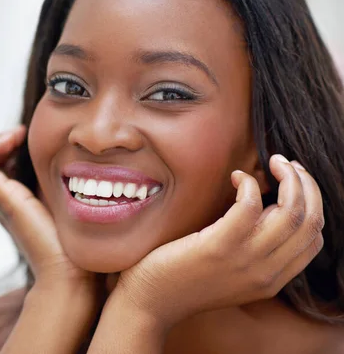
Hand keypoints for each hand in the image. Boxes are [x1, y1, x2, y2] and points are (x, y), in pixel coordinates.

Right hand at [0, 125, 99, 294]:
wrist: (73, 274)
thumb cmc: (83, 246)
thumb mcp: (79, 205)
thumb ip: (78, 188)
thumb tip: (97, 164)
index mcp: (25, 204)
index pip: (8, 170)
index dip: (17, 148)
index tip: (38, 136)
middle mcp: (9, 204)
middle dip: (8, 143)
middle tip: (28, 132)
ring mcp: (3, 203)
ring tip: (21, 133)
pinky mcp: (3, 202)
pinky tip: (17, 138)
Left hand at [114, 155, 323, 330]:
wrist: (151, 302)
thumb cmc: (184, 278)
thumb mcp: (231, 271)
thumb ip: (254, 249)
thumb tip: (267, 207)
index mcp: (272, 280)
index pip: (313, 238)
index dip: (312, 204)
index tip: (296, 182)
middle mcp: (266, 273)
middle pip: (309, 221)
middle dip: (307, 185)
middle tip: (288, 164)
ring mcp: (244, 261)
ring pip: (289, 212)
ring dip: (288, 178)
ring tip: (273, 162)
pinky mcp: (218, 247)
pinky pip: (249, 206)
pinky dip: (248, 183)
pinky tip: (236, 177)